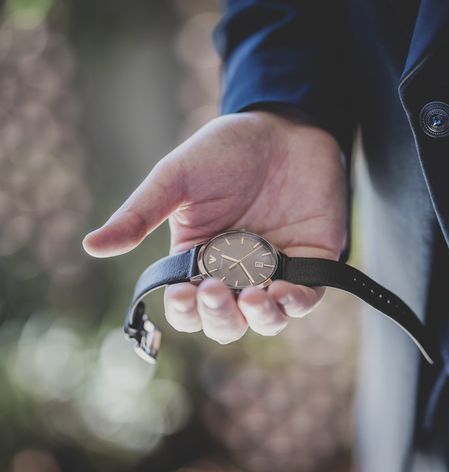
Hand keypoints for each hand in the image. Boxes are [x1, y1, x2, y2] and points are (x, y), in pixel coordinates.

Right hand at [83, 109, 346, 342]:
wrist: (284, 128)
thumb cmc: (226, 150)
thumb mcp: (177, 178)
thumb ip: (140, 214)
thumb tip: (91, 245)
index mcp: (200, 259)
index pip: (189, 305)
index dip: (184, 309)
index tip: (183, 292)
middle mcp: (238, 273)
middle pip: (226, 322)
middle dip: (219, 316)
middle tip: (217, 289)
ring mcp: (276, 270)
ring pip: (266, 321)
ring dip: (259, 318)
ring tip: (254, 297)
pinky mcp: (311, 263)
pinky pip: (304, 300)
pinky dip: (294, 304)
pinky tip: (282, 292)